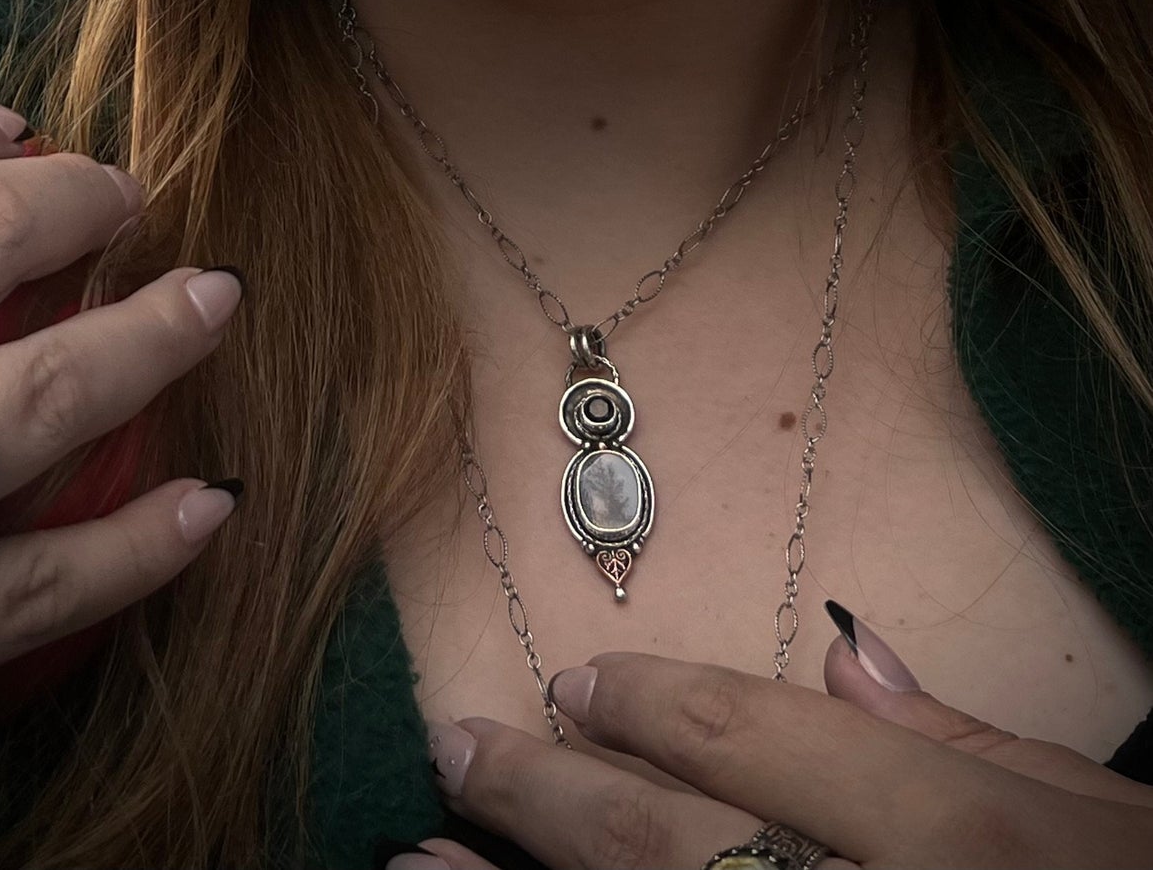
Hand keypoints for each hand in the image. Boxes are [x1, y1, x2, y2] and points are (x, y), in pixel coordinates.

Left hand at [411, 632, 1152, 868]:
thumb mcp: (1099, 821)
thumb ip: (965, 737)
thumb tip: (842, 650)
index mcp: (950, 831)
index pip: (755, 738)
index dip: (648, 705)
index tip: (575, 680)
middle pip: (662, 844)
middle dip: (545, 791)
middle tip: (457, 741)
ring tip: (415, 861)